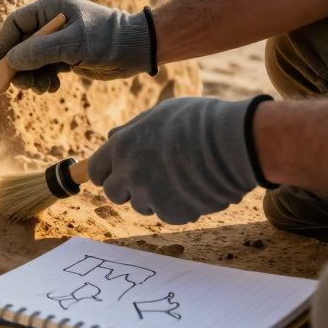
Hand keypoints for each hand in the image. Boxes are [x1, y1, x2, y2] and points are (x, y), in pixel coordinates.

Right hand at [0, 0, 154, 92]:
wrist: (138, 49)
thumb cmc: (108, 39)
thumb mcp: (74, 44)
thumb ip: (40, 51)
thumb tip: (10, 61)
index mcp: (51, 8)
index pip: (15, 23)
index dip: (2, 43)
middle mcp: (51, 23)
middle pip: (20, 45)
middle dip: (19, 66)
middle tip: (23, 85)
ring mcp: (58, 40)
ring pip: (31, 60)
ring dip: (32, 77)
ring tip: (43, 88)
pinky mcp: (66, 56)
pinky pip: (44, 69)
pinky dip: (44, 80)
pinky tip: (53, 87)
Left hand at [88, 95, 272, 224]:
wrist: (232, 141)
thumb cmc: (199, 121)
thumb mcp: (159, 114)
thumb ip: (132, 129)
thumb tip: (111, 137)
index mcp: (122, 145)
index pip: (95, 170)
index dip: (106, 173)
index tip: (117, 174)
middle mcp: (129, 172)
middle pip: (114, 193)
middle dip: (128, 189)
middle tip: (151, 179)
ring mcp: (148, 195)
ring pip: (142, 205)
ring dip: (156, 197)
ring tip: (182, 177)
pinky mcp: (170, 213)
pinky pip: (167, 214)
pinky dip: (179, 206)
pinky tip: (195, 188)